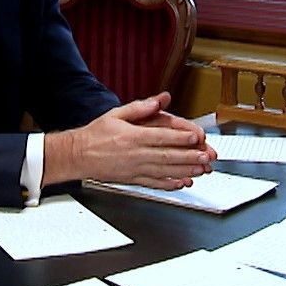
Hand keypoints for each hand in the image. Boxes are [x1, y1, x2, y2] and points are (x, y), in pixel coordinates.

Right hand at [43, 93, 216, 188]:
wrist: (78, 155)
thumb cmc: (96, 134)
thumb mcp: (116, 114)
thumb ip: (139, 108)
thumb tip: (158, 100)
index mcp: (132, 136)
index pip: (161, 137)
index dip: (181, 137)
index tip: (196, 137)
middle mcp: (135, 154)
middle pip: (168, 156)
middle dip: (190, 157)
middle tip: (207, 156)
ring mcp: (134, 169)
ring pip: (165, 171)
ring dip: (185, 171)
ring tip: (201, 170)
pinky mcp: (132, 179)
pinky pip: (154, 183)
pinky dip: (169, 184)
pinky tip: (182, 183)